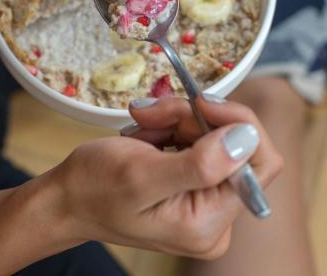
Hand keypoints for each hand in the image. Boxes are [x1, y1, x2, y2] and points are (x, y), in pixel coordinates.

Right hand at [46, 97, 282, 258]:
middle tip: (156, 110)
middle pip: (236, 145)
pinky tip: (147, 134)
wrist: (66, 199)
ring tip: (144, 123)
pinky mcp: (197, 184)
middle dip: (196, 118)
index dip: (238, 124)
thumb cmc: (93, 190)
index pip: (260, 163)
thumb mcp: (142, 174)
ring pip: (217, 136)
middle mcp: (217, 218)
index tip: (202, 102)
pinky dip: (175, 126)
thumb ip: (200, 163)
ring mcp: (208, 201)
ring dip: (180, 119)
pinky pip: (202, 139)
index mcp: (210, 224)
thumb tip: (246, 138)